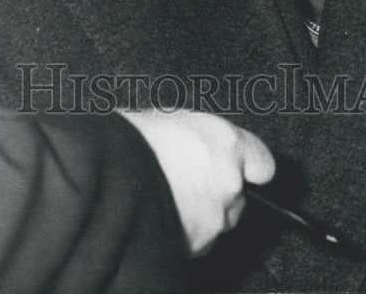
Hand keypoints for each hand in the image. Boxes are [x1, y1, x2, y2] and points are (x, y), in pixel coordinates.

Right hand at [120, 109, 274, 255]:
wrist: (102, 175)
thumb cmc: (130, 138)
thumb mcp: (168, 118)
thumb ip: (195, 134)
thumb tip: (193, 141)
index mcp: (226, 144)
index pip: (262, 162)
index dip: (251, 166)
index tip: (243, 168)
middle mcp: (228, 184)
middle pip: (237, 197)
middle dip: (217, 194)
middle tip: (186, 182)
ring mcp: (212, 220)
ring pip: (216, 223)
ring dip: (199, 215)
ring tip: (165, 200)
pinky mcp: (193, 247)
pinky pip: (194, 242)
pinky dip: (181, 234)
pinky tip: (156, 218)